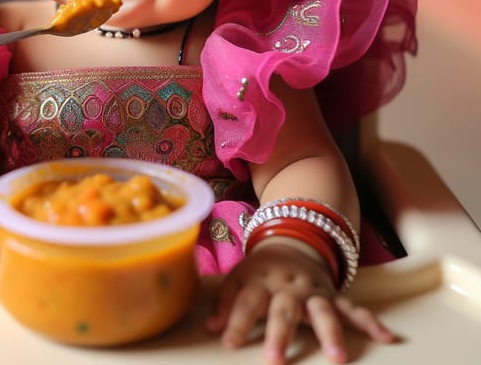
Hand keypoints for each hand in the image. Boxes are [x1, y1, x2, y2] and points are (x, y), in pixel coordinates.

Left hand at [206, 240, 394, 363]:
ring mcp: (313, 290)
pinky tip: (386, 337)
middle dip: (280, 334)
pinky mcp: (332, 295)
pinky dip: (369, 322)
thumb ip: (225, 301)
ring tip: (337, 359)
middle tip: (275, 361)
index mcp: (260, 280)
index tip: (229, 343)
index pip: (245, 301)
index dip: (236, 321)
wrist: (292, 242)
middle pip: (284, 309)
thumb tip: (210, 327)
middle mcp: (288, 286)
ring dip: (330, 333)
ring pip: (323, 311)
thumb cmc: (261, 270)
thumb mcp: (238, 278)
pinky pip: (352, 308)